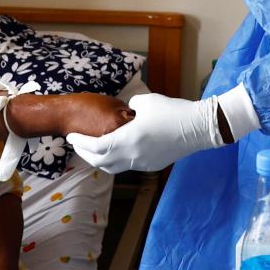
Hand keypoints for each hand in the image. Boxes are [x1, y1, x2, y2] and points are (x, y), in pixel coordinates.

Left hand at [67, 93, 220, 173]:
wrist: (198, 128)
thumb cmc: (172, 111)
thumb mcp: (145, 102)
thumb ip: (128, 108)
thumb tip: (123, 113)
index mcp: (128, 139)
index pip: (95, 146)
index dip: (80, 143)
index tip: (70, 137)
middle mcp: (132, 156)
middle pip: (100, 162)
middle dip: (85, 154)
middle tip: (78, 144)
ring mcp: (142, 164)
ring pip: (113, 168)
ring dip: (100, 159)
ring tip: (95, 149)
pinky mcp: (151, 166)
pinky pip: (127, 166)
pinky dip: (117, 159)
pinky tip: (117, 149)